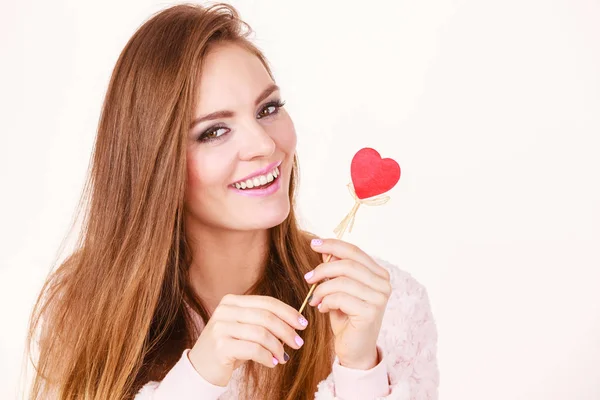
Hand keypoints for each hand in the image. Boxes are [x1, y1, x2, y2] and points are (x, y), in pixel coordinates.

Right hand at [188, 294, 308, 386]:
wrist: (200, 368)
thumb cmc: (228, 347)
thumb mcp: (244, 329)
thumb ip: (263, 322)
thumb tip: (295, 323)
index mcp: (232, 301)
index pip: (267, 302)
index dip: (288, 312)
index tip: (302, 324)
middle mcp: (225, 310)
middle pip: (266, 317)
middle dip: (286, 330)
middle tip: (298, 343)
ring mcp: (221, 327)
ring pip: (261, 334)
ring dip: (277, 347)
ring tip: (283, 357)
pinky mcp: (220, 346)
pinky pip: (253, 349)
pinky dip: (267, 357)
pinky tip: (272, 363)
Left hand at [305, 238, 390, 369]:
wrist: (355, 350)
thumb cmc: (346, 318)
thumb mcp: (339, 289)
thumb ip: (336, 270)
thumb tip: (323, 249)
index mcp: (379, 274)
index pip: (354, 252)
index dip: (333, 245)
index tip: (314, 244)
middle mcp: (383, 284)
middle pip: (347, 264)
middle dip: (323, 269)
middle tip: (308, 278)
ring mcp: (379, 298)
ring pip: (342, 281)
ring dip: (322, 289)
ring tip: (315, 299)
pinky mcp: (370, 312)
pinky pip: (340, 298)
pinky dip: (326, 301)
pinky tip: (322, 308)